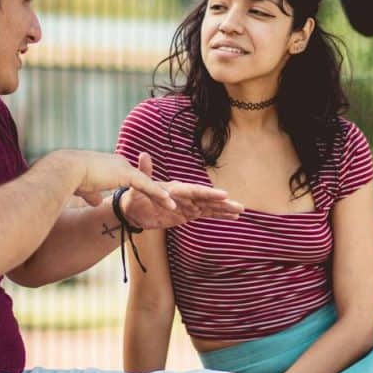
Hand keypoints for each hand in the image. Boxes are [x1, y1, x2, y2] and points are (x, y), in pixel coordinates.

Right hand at [58, 150, 175, 210]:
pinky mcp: (126, 174)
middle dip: (154, 191)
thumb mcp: (84, 188)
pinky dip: (158, 194)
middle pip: (142, 179)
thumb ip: (93, 194)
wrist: (67, 170)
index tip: (148, 195)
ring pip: (147, 182)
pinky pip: (147, 185)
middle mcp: (119, 163)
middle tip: (168, 201)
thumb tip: (96, 203)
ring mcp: (124, 168)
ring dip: (160, 194)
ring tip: (173, 205)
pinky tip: (169, 202)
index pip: (129, 177)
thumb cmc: (71, 179)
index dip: (140, 187)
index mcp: (109, 166)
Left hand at [121, 152, 243, 229]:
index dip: (209, 193)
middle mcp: (185, 195)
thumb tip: (143, 154)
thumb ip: (145, 171)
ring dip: (224, 209)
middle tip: (239, 206)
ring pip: (209, 207)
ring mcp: (188, 204)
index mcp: (176, 188)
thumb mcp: (137, 184)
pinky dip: (219, 215)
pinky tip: (232, 217)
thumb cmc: (134, 196)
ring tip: (240, 211)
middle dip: (223, 202)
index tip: (224, 195)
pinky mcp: (188, 214)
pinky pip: (206, 214)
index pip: (195, 191)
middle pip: (207, 199)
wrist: (132, 209)